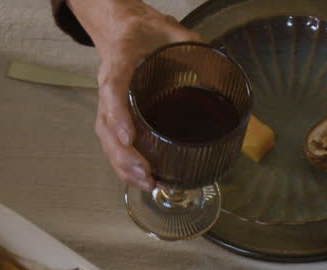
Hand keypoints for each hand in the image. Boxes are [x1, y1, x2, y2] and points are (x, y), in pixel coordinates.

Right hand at [83, 1, 200, 190]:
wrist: (126, 30)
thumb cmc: (148, 33)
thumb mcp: (172, 29)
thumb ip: (194, 45)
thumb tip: (221, 68)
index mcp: (121, 59)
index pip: (114, 86)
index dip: (118, 114)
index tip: (128, 136)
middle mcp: (110, 84)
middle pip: (106, 124)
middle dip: (124, 153)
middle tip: (145, 172)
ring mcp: (109, 103)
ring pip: (107, 140)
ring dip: (124, 166)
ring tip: (147, 183)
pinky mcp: (114, 118)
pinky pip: (113, 144)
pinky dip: (125, 166)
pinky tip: (143, 181)